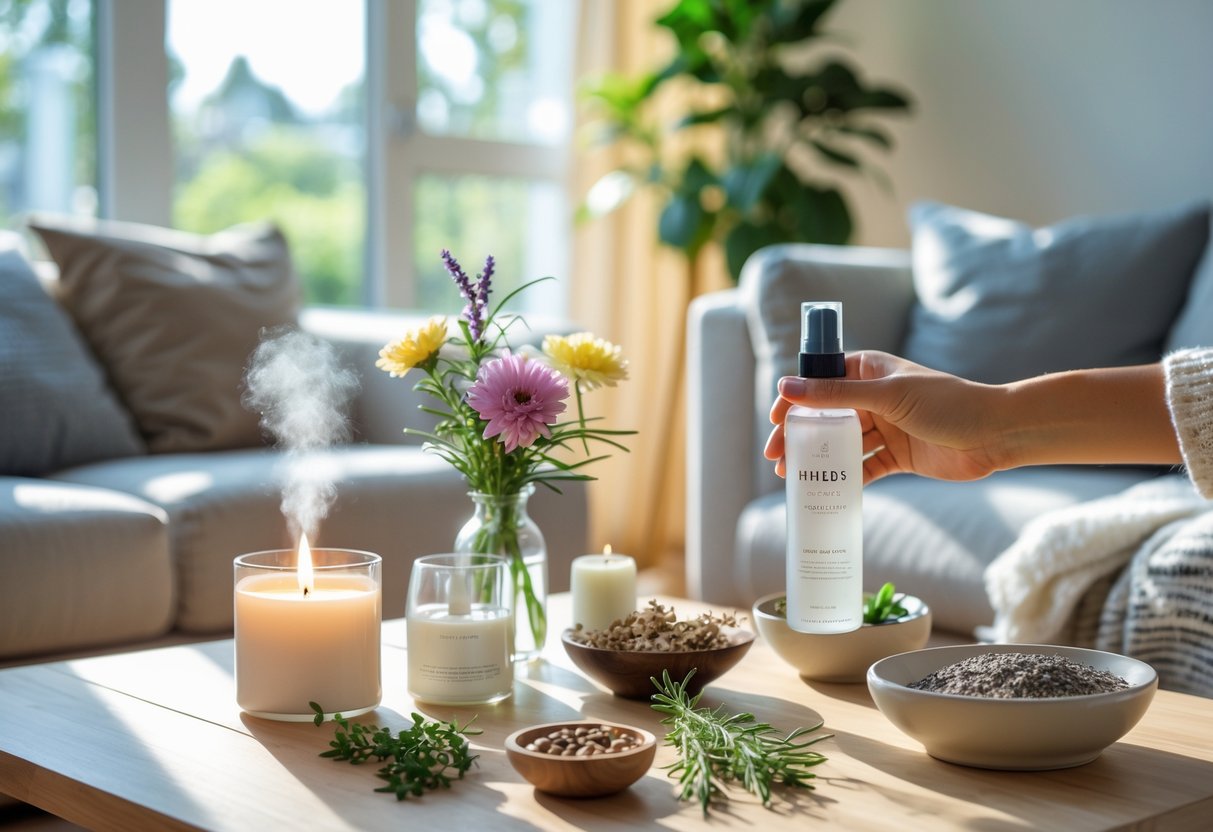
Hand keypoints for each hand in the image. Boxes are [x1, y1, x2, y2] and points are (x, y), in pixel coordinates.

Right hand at [763, 351, 1008, 484]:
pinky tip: (828, 490)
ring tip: (792, 477)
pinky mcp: (898, 456)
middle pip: (826, 416)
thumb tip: (787, 387)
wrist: (997, 434)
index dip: (795, 398)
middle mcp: (875, 398)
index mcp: (871, 371)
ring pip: (841, 443)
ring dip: (817, 459)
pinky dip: (846, 478)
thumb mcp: (887, 397)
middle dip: (799, 435)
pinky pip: (864, 467)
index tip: (775, 418)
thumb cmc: (948, 403)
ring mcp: (886, 428)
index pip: (822, 380)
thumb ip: (836, 396)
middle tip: (776, 455)